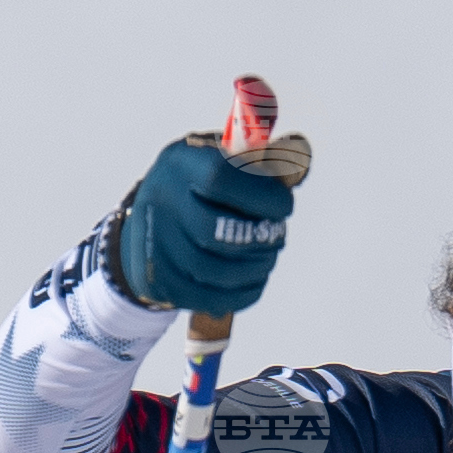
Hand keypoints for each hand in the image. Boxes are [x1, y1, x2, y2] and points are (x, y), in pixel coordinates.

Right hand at [112, 130, 294, 317]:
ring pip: (213, 271)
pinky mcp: (157, 281)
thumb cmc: (203, 186)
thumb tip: (302, 153)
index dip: (261, 196)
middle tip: (277, 236)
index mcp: (181, 162)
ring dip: (254, 268)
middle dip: (259, 238)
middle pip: (214, 231)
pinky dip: (241, 293)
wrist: (150, 220)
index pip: (219, 178)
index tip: (285, 206)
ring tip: (266, 258)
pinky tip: (253, 280)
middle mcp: (159, 200)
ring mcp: (153, 243)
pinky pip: (208, 298)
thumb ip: (262, 159)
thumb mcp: (223, 160)